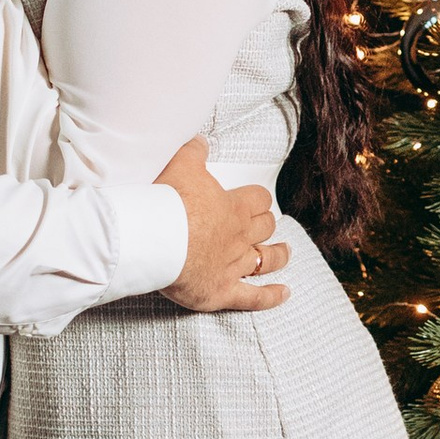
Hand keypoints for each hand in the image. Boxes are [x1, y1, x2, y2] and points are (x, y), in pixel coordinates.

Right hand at [158, 138, 288, 312]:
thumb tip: (199, 141)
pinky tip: (283, 294)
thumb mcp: (180, 165)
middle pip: (265, 228)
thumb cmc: (167, 202)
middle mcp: (240, 236)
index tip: (257, 200)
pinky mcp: (221, 291)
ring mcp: (233, 265)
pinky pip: (253, 297)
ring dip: (278, 256)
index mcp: (234, 207)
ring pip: (266, 260)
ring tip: (285, 253)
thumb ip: (193, 152)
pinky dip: (271, 297)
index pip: (258, 199)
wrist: (155, 238)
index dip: (259, 199)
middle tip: (266, 224)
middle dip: (267, 225)